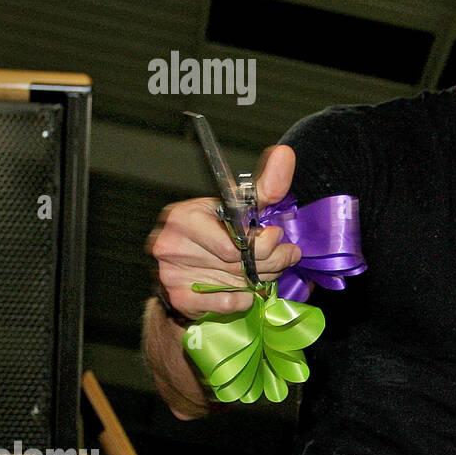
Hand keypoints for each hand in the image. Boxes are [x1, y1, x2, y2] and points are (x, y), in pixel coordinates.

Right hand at [147, 144, 300, 317]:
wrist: (189, 278)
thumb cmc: (218, 237)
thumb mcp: (240, 209)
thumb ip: (266, 187)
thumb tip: (285, 153)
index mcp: (185, 215)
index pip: (237, 231)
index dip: (264, 238)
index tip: (275, 236)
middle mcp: (171, 241)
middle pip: (240, 257)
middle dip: (271, 260)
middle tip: (281, 258)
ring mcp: (170, 271)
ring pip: (237, 279)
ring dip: (259, 279)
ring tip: (260, 272)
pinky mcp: (177, 297)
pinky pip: (227, 301)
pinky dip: (243, 298)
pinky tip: (242, 290)